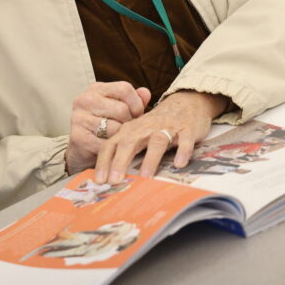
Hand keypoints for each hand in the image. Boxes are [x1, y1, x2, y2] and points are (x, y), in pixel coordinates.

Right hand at [65, 82, 150, 174]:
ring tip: (117, 139)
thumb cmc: (105, 125)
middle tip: (126, 130)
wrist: (82, 148)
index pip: (124, 89)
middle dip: (129, 123)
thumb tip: (146, 93)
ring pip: (115, 128)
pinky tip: (109, 148)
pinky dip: (111, 149)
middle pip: (121, 110)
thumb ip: (134, 101)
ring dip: (120, 137)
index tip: (136, 114)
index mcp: (96, 89)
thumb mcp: (119, 109)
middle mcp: (85, 100)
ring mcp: (79, 118)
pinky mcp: (78, 137)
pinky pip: (105, 144)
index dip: (136, 103)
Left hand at [94, 90, 228, 183]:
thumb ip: (124, 153)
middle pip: (129, 143)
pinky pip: (185, 140)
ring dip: (150, 159)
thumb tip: (109, 180)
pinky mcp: (187, 129)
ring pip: (156, 142)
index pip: (110, 145)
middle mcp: (145, 128)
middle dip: (120, 162)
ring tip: (145, 177)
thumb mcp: (137, 135)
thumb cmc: (156, 126)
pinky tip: (179, 164)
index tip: (98, 180)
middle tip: (114, 181)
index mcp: (129, 131)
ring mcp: (166, 128)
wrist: (185, 104)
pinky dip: (182, 151)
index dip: (103, 162)